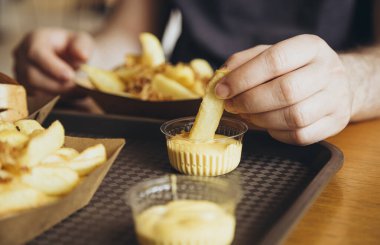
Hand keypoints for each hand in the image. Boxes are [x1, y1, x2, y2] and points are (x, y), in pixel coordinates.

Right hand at [13, 28, 94, 94]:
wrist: (72, 59)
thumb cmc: (76, 48)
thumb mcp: (83, 41)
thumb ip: (83, 46)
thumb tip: (82, 56)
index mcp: (34, 39)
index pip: (35, 53)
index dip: (52, 67)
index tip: (70, 76)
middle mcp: (21, 54)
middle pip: (31, 75)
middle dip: (56, 84)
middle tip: (76, 87)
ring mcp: (20, 70)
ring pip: (33, 88)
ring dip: (56, 92)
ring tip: (74, 89)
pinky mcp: (24, 85)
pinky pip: (35, 96)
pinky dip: (52, 96)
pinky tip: (67, 91)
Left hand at [216, 35, 352, 144]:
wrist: (336, 82)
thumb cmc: (294, 69)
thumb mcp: (271, 55)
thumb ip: (244, 62)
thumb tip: (219, 79)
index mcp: (311, 47)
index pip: (275, 60)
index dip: (243, 77)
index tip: (221, 90)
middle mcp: (329, 71)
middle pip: (286, 90)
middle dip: (250, 101)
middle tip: (231, 105)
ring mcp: (336, 99)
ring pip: (294, 116)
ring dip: (261, 119)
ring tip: (247, 115)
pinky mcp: (336, 123)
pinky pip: (301, 136)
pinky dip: (277, 133)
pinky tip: (268, 125)